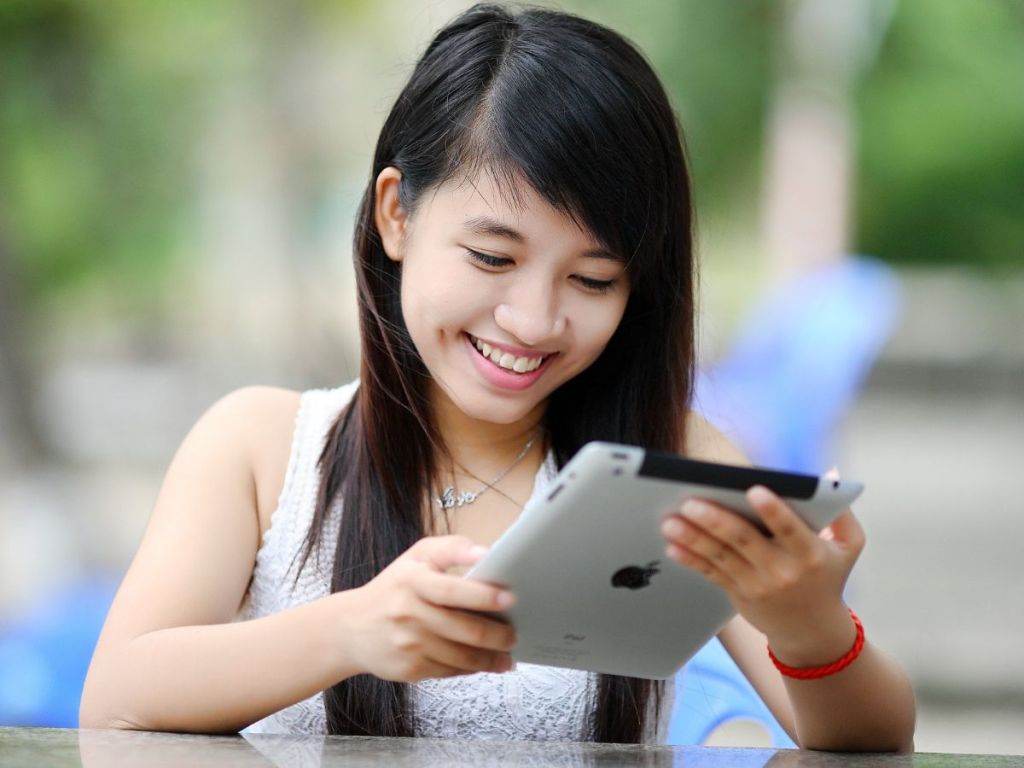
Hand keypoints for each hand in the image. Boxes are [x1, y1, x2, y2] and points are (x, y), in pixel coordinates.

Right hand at [339, 535, 517, 681]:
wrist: (351, 628)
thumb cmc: (394, 587)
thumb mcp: (417, 557)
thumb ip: (451, 549)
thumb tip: (486, 552)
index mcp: (411, 580)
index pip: (451, 590)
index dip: (483, 596)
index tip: (510, 599)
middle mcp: (407, 614)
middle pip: (463, 629)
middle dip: (497, 635)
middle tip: (515, 634)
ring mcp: (408, 645)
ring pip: (460, 657)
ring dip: (490, 658)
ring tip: (507, 654)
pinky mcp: (409, 670)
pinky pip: (449, 671)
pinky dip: (471, 668)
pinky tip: (484, 663)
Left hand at [661, 482, 864, 665]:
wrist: (813, 630)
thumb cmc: (828, 575)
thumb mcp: (849, 546)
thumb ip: (842, 511)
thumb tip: (829, 475)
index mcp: (810, 552)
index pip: (790, 528)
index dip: (773, 510)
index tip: (753, 490)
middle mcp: (782, 570)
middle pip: (744, 540)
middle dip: (715, 520)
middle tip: (690, 502)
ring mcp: (757, 584)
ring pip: (721, 556)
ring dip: (693, 539)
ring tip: (670, 521)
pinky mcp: (738, 593)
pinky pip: (710, 573)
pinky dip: (690, 559)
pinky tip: (672, 545)